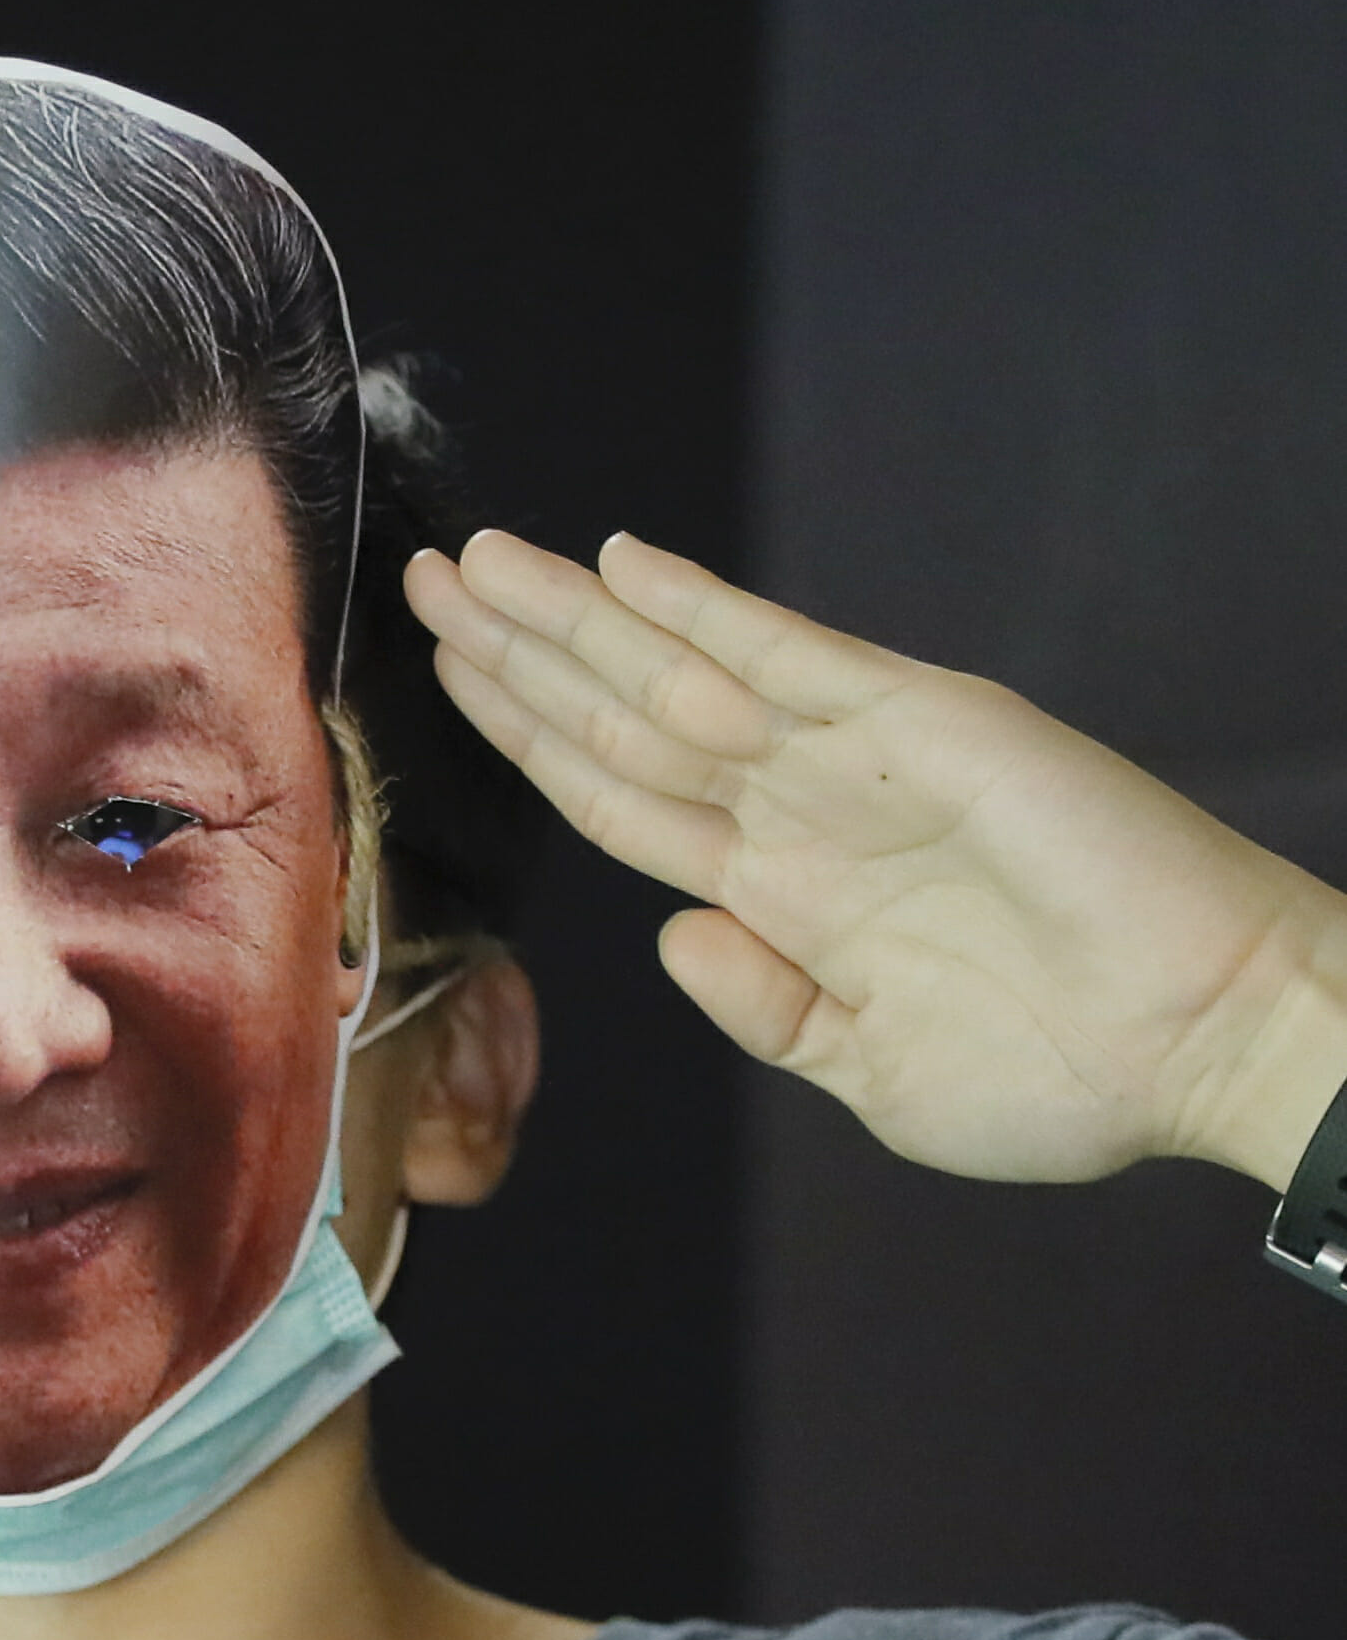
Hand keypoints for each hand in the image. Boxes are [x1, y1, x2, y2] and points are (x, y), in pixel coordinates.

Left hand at [404, 530, 1346, 1190]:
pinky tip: (627, 567)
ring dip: (578, 617)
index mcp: (782, 892)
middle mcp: (803, 809)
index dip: (528, 736)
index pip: (617, 795)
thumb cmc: (1067, 1077)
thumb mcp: (873, 1071)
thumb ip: (765, 1008)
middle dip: (523, 652)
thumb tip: (676, 936)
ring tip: (482, 562)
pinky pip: (794, 658)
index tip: (448, 681)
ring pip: (680, 672)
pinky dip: (708, 611)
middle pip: (623, 716)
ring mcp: (860, 760)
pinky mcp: (931, 725)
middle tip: (428, 583)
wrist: (1211, 1050)